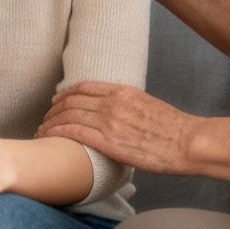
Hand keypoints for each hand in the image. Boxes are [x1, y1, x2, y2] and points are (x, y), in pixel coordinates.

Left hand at [39, 82, 201, 175]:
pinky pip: (74, 133)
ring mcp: (109, 121)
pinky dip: (58, 133)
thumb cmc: (173, 129)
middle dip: (54, 110)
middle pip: (71, 101)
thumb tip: (119, 113)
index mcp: (122, 91)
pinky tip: (49, 137)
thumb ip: (128, 105)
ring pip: (69, 116)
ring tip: (42, 130)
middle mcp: (112, 102)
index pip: (84, 87)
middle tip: (46, 118)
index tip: (57, 101)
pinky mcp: (108, 141)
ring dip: (51, 123)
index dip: (65, 94)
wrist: (187, 142)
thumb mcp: (148, 105)